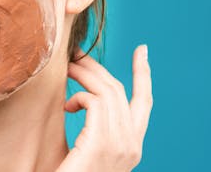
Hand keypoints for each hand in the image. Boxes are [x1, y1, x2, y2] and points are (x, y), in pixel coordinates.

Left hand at [57, 45, 152, 171]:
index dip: (143, 74)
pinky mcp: (102, 144)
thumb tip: (83, 95)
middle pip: (119, 90)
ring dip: (83, 75)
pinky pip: (94, 102)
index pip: (144, 102)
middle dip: (96, 68)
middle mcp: (132, 144)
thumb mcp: (91, 147)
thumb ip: (96, 125)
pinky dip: (78, 96)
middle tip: (75, 55)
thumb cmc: (72, 171)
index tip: (142, 50)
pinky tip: (66, 105)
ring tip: (65, 70)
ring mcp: (120, 145)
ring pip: (106, 91)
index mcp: (132, 144)